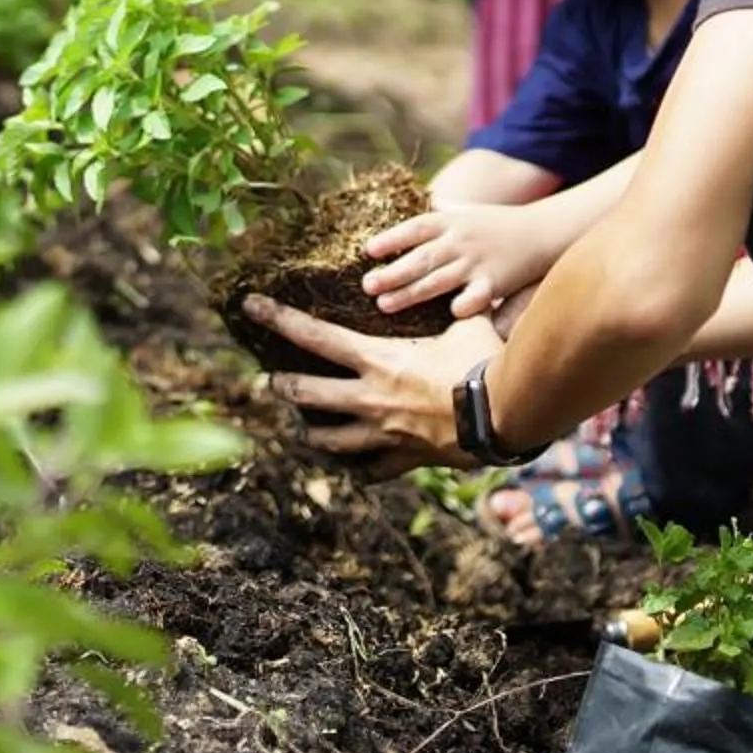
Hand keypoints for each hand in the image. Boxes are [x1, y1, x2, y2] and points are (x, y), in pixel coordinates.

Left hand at [239, 295, 501, 473]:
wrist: (503, 415)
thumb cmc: (484, 363)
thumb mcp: (465, 323)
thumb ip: (454, 305)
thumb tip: (465, 282)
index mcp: (378, 360)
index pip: (314, 335)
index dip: (278, 318)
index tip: (249, 305)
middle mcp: (371, 398)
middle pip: (307, 393)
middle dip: (284, 386)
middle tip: (271, 380)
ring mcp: (383, 432)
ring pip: (330, 438)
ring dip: (312, 432)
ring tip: (302, 429)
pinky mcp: (403, 458)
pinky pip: (372, 470)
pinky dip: (359, 469)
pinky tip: (352, 470)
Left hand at [363, 199, 567, 318]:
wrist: (544, 231)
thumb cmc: (500, 223)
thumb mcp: (467, 210)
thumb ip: (440, 210)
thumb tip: (416, 201)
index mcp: (450, 222)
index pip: (415, 228)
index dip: (391, 238)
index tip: (368, 250)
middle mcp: (460, 241)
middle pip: (421, 257)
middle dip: (392, 272)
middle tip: (367, 285)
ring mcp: (477, 262)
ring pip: (438, 280)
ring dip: (410, 293)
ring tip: (384, 304)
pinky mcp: (496, 282)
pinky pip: (476, 297)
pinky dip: (463, 305)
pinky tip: (449, 314)